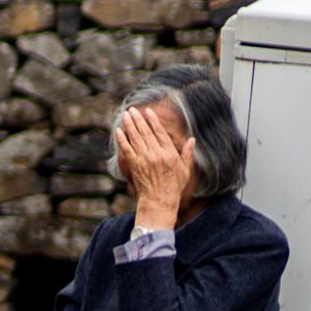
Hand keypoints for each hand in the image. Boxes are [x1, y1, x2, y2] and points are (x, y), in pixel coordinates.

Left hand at [116, 102, 196, 230]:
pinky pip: (127, 149)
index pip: (159, 132)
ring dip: (129, 125)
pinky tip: (118, 131)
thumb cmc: (174, 186)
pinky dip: (122, 139)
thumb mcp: (185, 170)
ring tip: (125, 115)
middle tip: (132, 110)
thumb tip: (192, 140)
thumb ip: (188, 154)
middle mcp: (156, 154)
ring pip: (135, 138)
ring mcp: (144, 159)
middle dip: (138, 119)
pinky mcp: (134, 165)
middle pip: (145, 132)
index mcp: (170, 153)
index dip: (152, 121)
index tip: (148, 111)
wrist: (160, 200)